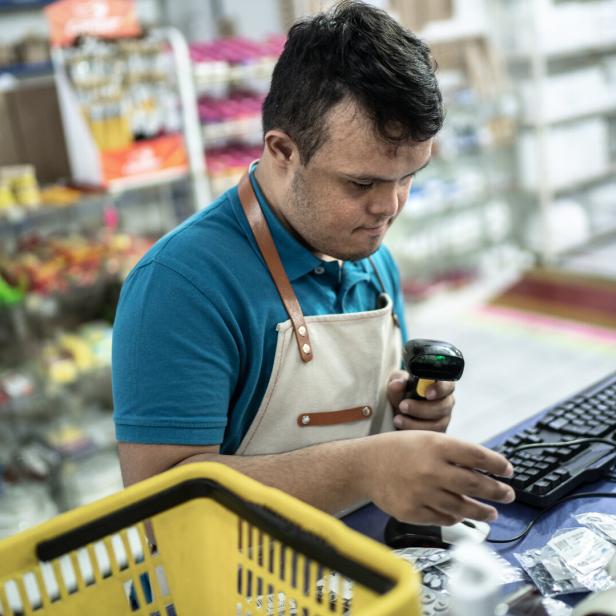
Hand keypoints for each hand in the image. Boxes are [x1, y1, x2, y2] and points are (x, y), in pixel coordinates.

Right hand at [360, 431, 514, 524]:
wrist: (364, 466)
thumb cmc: (397, 449)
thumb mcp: (425, 438)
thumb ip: (452, 451)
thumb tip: (484, 468)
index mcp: (436, 446)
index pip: (477, 456)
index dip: (497, 465)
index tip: (508, 471)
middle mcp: (431, 469)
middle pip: (475, 484)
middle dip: (497, 492)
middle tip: (508, 495)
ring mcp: (422, 493)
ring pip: (462, 507)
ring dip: (482, 511)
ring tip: (492, 513)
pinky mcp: (413, 512)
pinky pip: (443, 519)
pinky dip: (456, 517)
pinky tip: (462, 515)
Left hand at [387, 370, 453, 431]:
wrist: (397, 410)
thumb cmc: (401, 392)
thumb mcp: (397, 383)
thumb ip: (397, 381)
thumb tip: (398, 384)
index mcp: (440, 386)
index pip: (448, 385)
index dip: (440, 389)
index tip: (427, 393)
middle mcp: (445, 402)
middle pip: (443, 407)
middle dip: (421, 408)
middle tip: (403, 406)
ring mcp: (443, 420)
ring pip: (437, 424)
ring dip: (415, 423)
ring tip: (397, 419)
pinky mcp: (437, 434)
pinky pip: (430, 437)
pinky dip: (414, 433)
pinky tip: (401, 428)